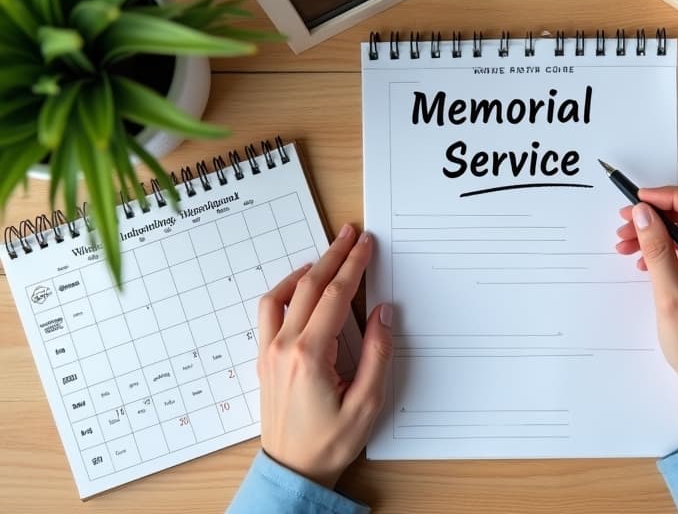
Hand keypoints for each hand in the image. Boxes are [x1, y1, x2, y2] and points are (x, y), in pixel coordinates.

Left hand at [257, 224, 392, 487]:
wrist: (292, 470)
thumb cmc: (329, 443)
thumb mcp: (367, 404)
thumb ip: (378, 355)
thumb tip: (384, 314)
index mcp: (310, 355)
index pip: (336, 297)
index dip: (353, 266)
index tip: (366, 245)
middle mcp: (284, 347)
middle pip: (310, 287)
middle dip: (333, 256)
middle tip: (350, 234)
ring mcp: (269, 352)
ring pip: (282, 295)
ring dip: (307, 270)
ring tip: (327, 255)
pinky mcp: (265, 359)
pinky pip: (270, 312)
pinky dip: (286, 291)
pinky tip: (302, 288)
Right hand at [614, 186, 677, 439]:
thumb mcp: (672, 298)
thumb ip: (658, 250)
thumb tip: (643, 214)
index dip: (669, 196)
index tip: (639, 200)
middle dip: (659, 215)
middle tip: (626, 222)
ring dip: (660, 232)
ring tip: (628, 242)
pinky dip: (669, 247)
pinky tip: (645, 258)